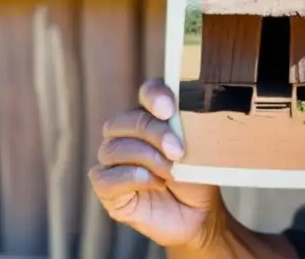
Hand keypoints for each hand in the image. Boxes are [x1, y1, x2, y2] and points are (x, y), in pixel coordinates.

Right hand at [89, 79, 222, 248]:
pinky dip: (131, 178)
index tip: (168, 110)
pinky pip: (104, 177)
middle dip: (154, 133)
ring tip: (171, 173)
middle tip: (178, 150)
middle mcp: (128, 133)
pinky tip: (153, 184)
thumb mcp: (200, 148)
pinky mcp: (107, 188)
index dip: (154, 96)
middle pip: (127, 120)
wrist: (199, 213)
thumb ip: (188, 126)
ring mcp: (114, 160)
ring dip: (147, 159)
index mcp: (153, 115)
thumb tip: (177, 115)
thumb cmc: (198, 175)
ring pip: (114, 148)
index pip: (147, 92)